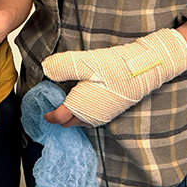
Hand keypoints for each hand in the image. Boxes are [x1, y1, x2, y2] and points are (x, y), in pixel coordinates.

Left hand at [41, 28, 186, 125]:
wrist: (142, 70)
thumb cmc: (115, 68)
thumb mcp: (83, 63)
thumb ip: (61, 66)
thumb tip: (46, 69)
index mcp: (79, 108)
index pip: (58, 118)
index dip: (48, 114)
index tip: (44, 110)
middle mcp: (90, 117)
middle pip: (68, 122)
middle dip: (59, 116)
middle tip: (55, 102)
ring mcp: (102, 117)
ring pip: (80, 122)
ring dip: (72, 114)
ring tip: (68, 100)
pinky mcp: (111, 113)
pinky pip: (91, 118)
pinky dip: (84, 112)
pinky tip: (85, 98)